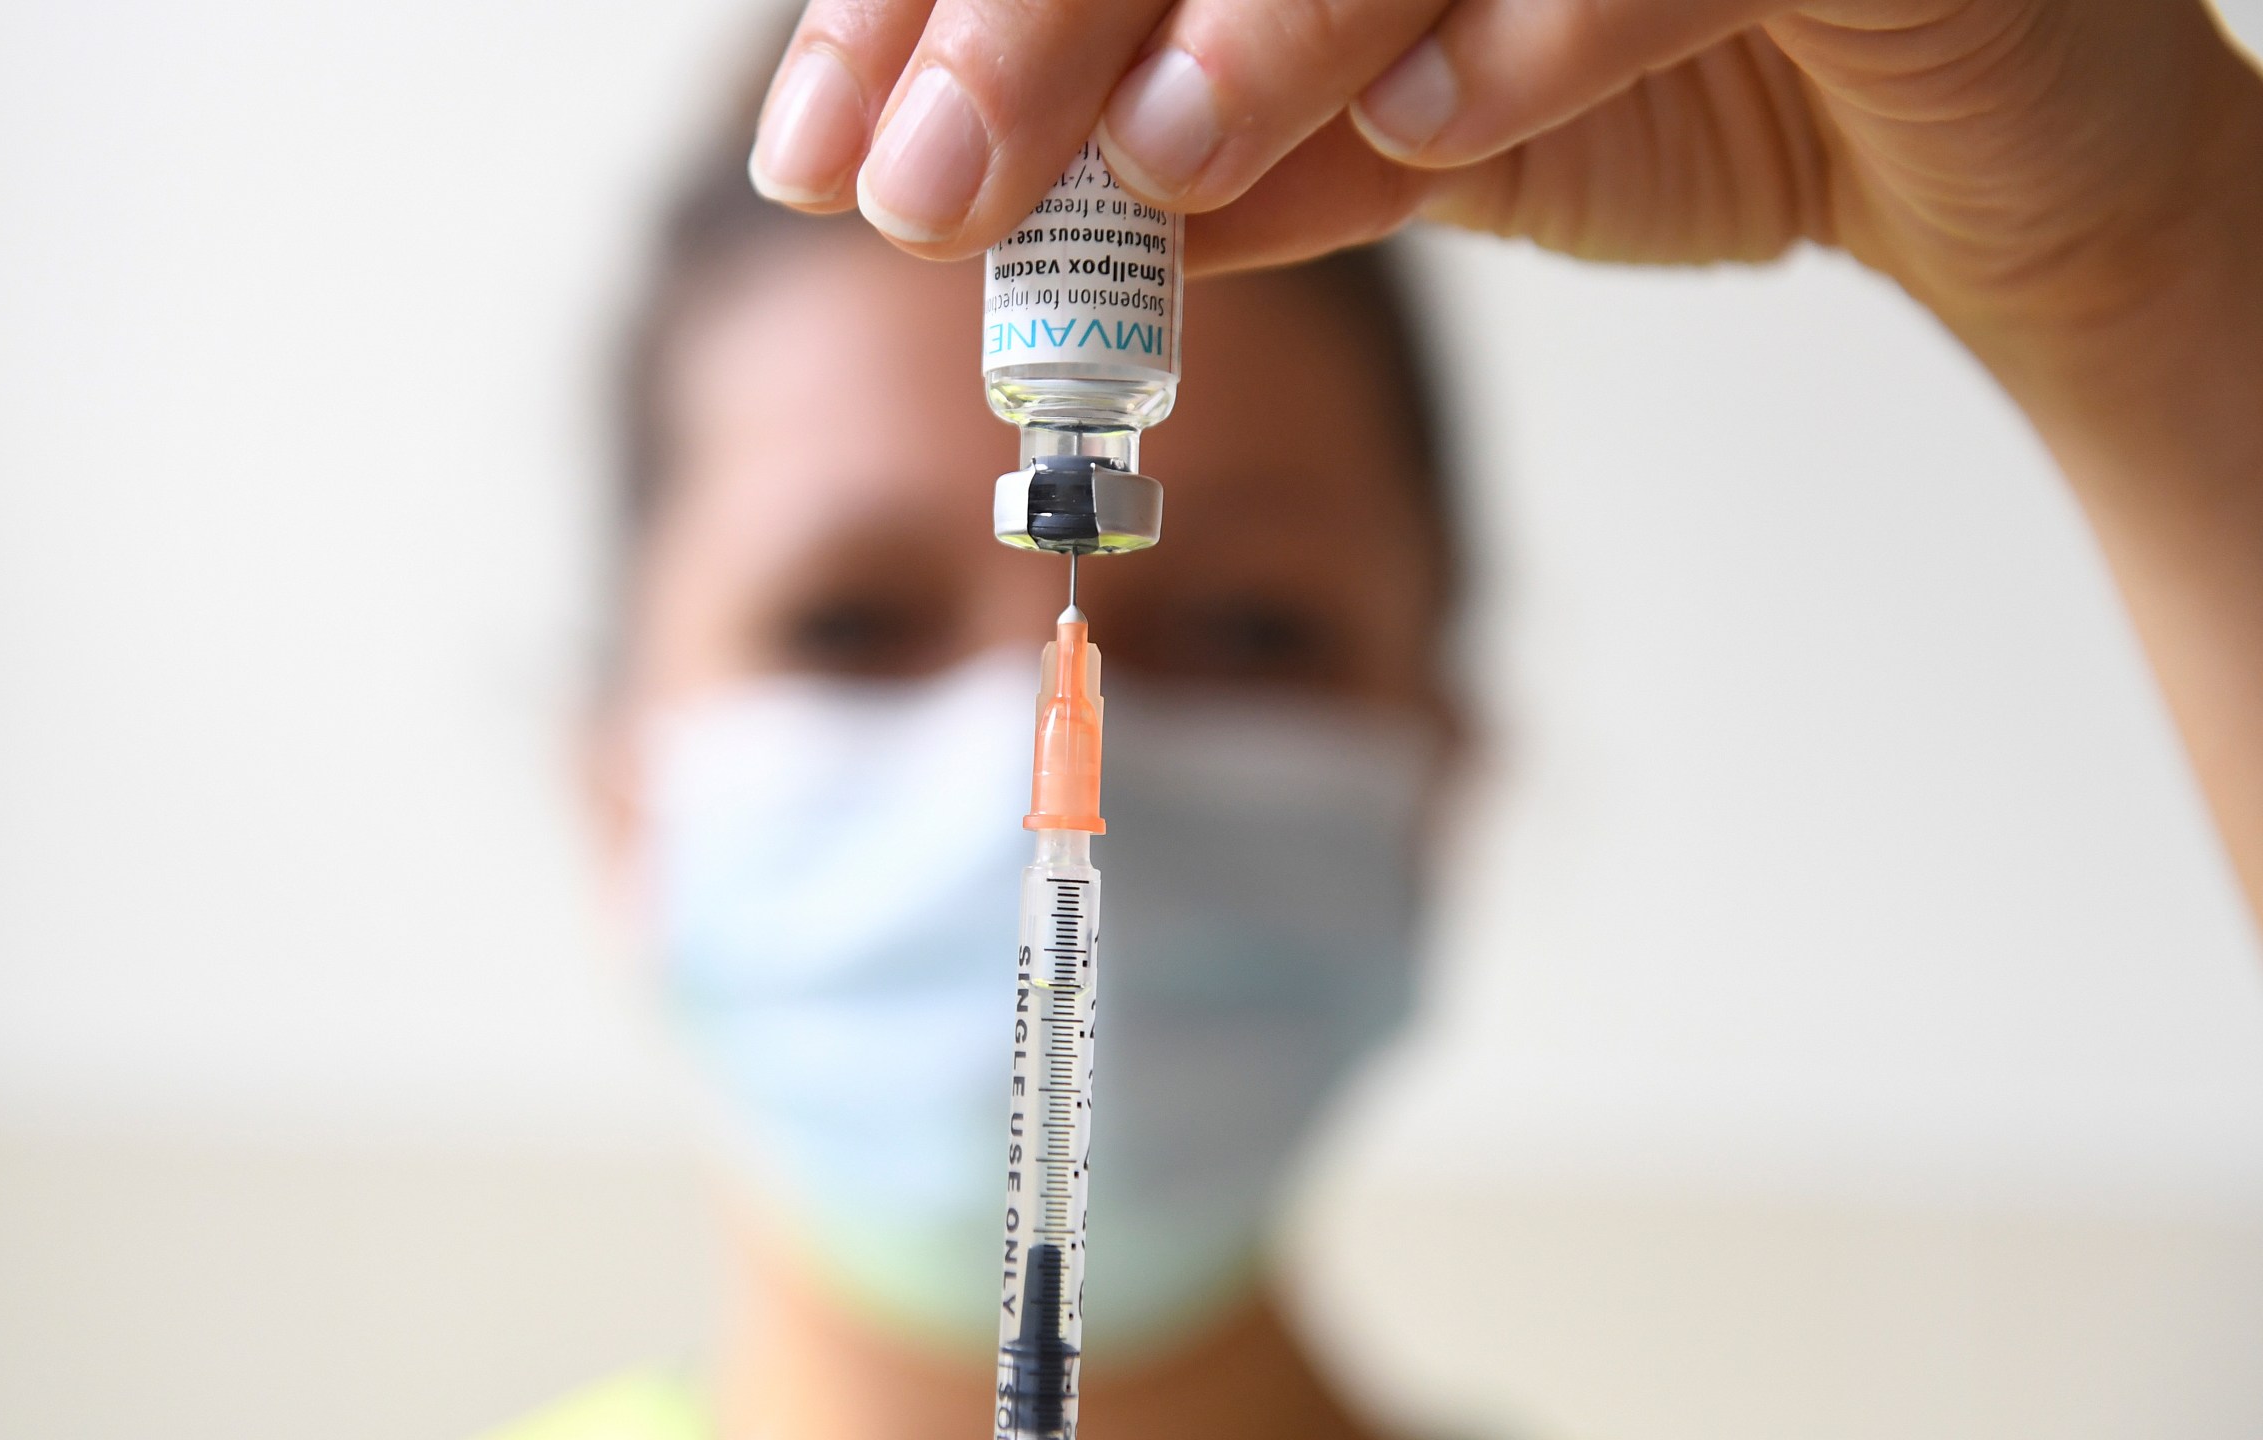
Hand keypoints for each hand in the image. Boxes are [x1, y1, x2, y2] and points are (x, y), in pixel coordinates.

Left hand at [749, 0, 2254, 334]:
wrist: (1959, 141)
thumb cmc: (1665, 87)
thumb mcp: (1393, 141)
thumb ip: (1216, 163)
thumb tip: (996, 221)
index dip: (936, 5)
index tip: (826, 153)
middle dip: (1027, 15)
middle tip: (917, 187)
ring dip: (1264, 14)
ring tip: (1158, 165)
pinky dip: (1535, 34)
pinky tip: (1428, 136)